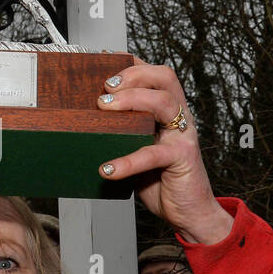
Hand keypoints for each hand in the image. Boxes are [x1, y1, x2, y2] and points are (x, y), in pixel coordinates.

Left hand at [96, 61, 233, 245]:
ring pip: (163, 102)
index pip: (155, 73)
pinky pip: (153, 153)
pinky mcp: (182, 158)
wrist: (189, 212)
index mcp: (168, 111)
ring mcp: (183, 135)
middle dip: (133, 75)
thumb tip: (82, 124)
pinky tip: (108, 169)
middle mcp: (179, 117)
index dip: (132, 63)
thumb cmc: (160, 180)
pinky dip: (128, 161)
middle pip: (164, 77)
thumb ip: (121, 134)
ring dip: (132, 100)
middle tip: (105, 88)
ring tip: (104, 108)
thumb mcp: (137, 150)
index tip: (104, 61)